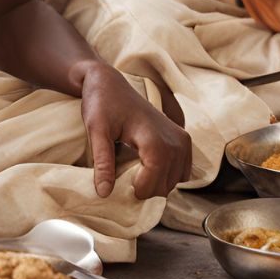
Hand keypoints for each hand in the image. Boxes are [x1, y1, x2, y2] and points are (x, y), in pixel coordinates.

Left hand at [79, 64, 191, 199]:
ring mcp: (182, 140)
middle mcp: (175, 140)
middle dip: (145, 190)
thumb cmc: (102, 104)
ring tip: (133, 175)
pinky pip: (181, 171)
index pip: (155, 181)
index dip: (139, 190)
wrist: (111, 84)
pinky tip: (146, 170)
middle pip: (166, 184)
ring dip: (155, 184)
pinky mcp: (183, 140)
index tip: (120, 188)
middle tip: (123, 181)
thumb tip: (104, 194)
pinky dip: (166, 176)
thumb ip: (102, 163)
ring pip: (174, 180)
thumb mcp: (96, 132)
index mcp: (155, 138)